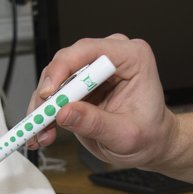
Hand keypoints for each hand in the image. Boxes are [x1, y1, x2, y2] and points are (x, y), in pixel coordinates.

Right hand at [26, 35, 178, 168]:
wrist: (151, 143)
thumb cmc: (150, 134)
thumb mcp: (126, 135)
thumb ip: (95, 123)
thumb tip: (65, 112)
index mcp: (132, 57)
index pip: (90, 50)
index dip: (64, 68)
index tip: (50, 93)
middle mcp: (111, 57)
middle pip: (67, 62)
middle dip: (49, 92)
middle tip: (41, 117)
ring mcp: (93, 70)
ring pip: (55, 78)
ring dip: (43, 105)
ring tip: (41, 131)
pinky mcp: (80, 85)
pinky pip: (55, 92)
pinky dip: (45, 112)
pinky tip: (43, 130)